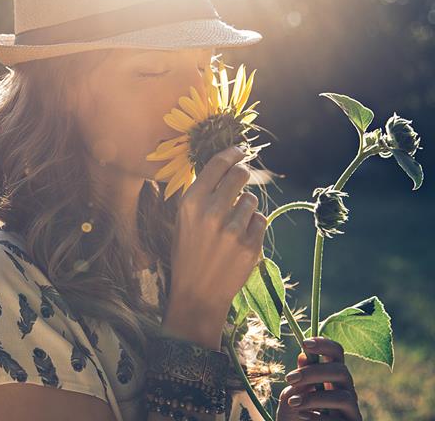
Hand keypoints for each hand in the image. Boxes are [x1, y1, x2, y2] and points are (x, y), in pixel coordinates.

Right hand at [167, 145, 266, 318]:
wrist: (197, 294)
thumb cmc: (188, 253)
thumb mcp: (183, 219)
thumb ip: (201, 193)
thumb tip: (223, 165)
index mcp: (191, 203)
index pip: (218, 164)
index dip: (232, 152)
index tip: (240, 149)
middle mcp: (212, 213)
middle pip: (241, 174)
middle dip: (243, 175)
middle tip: (240, 182)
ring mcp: (233, 230)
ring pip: (252, 199)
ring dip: (245, 206)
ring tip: (232, 225)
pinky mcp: (250, 245)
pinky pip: (260, 219)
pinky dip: (253, 226)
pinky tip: (240, 239)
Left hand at [276, 337, 362, 420]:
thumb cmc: (295, 416)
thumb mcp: (292, 395)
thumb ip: (299, 379)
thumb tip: (303, 357)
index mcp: (332, 376)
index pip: (337, 353)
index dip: (324, 344)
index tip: (304, 343)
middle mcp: (345, 390)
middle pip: (341, 371)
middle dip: (313, 372)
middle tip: (289, 378)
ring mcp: (351, 410)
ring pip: (344, 397)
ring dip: (314, 397)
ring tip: (292, 402)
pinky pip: (339, 420)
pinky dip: (318, 417)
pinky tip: (302, 416)